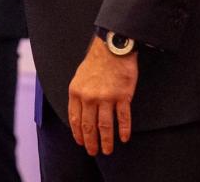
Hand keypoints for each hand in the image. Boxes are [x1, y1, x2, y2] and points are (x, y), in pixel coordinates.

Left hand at [67, 36, 137, 155]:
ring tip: (108, 150)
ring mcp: (106, 97)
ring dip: (106, 141)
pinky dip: (124, 130)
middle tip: (94, 152)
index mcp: (76, 92)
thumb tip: (78, 113)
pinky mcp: (122, 96)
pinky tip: (124, 138)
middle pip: (89, 126)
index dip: (78, 134)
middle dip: (91, 142)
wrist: (112, 48)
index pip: (75, 120)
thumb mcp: (79, 77)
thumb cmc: (96, 61)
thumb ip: (78, 95)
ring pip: (105, 126)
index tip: (81, 143)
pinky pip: (123, 118)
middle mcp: (89, 97)